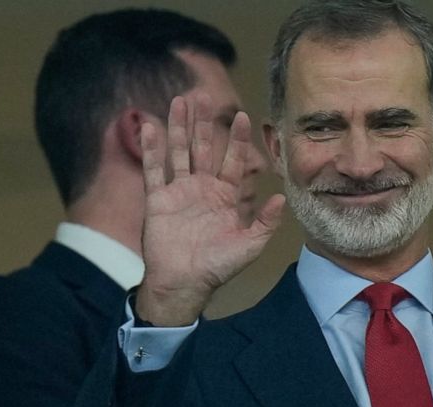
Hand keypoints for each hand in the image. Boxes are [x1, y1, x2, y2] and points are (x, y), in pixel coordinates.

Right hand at [138, 91, 284, 325]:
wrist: (184, 283)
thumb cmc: (217, 267)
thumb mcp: (249, 245)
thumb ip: (265, 221)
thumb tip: (282, 196)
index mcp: (224, 196)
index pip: (232, 160)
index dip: (237, 139)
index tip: (242, 115)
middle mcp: (201, 189)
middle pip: (203, 148)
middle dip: (204, 123)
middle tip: (204, 96)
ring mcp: (178, 192)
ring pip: (178, 152)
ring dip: (178, 127)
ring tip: (180, 101)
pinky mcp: (158, 200)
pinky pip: (154, 170)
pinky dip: (151, 148)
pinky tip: (150, 126)